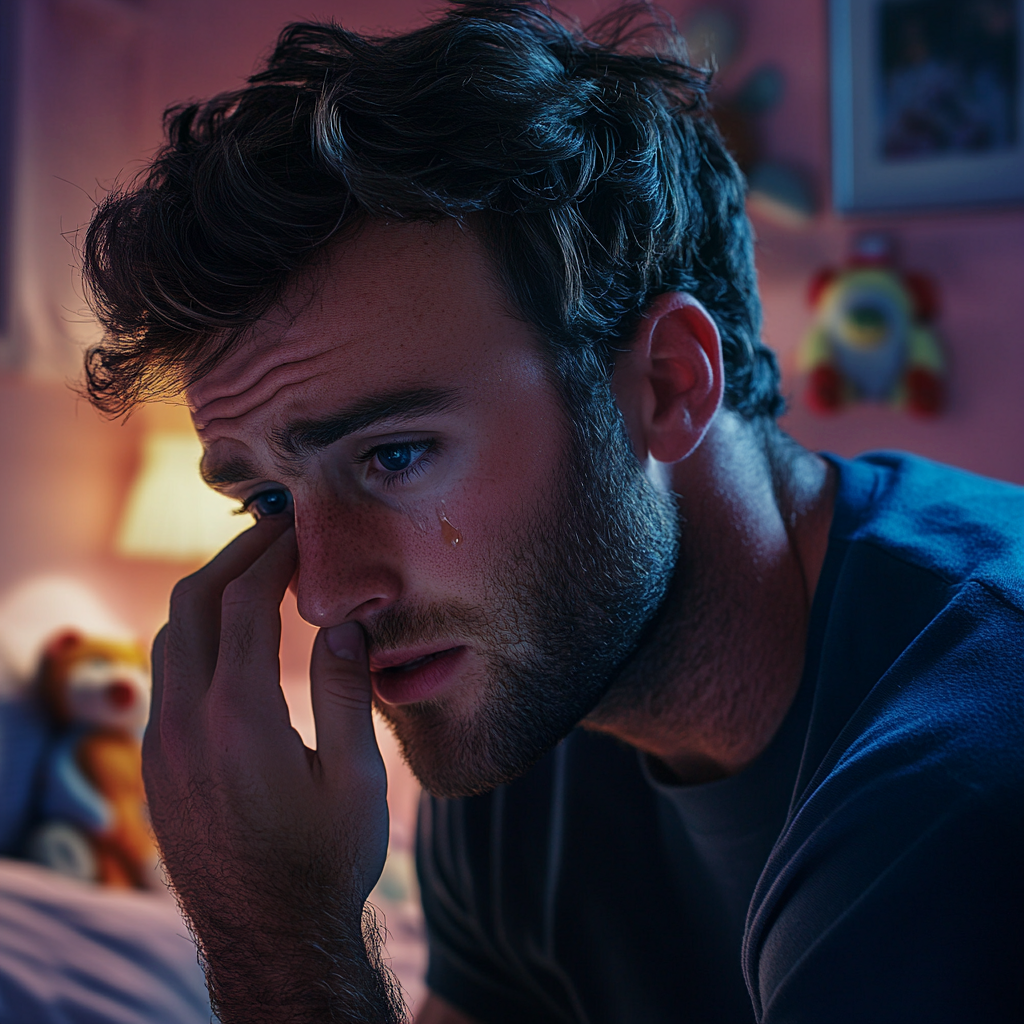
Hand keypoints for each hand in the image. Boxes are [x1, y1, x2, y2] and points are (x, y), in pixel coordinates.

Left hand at [144, 518, 401, 1022]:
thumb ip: (346, 689)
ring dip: (209, 591)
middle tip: (277, 530)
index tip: (302, 528)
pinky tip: (231, 636)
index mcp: (239, 717)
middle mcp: (186, 721)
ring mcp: (163, 742)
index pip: (245, 601)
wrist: (269, 939)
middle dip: (234, 554)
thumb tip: (345, 621)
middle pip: (192, 601)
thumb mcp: (357, 777)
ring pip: (170, 634)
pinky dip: (196, 632)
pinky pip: (165, 672)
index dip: (275, 554)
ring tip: (255, 572)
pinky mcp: (157, 763)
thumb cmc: (325, 862)